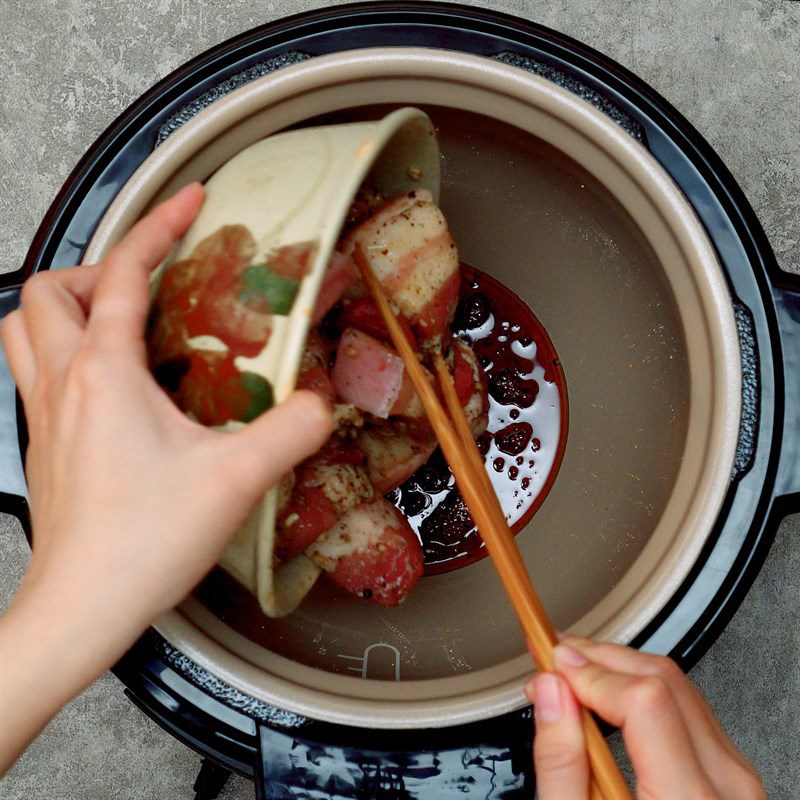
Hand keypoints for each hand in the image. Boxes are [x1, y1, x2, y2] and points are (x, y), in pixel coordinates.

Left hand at [0, 183, 333, 769]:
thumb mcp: (238, 478)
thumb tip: (321, 402)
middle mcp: (61, 384)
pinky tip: (112, 382)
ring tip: (117, 315)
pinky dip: (65, 352)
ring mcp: (43, 416)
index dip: (159, 226)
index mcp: (104, 374)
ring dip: (66, 306)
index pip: (121, 273)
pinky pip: (36, 373)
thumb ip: (292, 430)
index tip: (191, 202)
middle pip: (46, 290)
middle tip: (146, 278)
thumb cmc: (143, 542)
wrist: (82, 606)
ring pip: (22, 328)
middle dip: (96, 265)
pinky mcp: (43, 447)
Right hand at [526, 637, 764, 799]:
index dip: (590, 671)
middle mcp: (727, 787)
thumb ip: (560, 762)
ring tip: (572, 675)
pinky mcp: (732, 777)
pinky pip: (689, 709)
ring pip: (679, 687)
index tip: (550, 663)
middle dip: (600, 657)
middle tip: (552, 656)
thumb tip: (549, 693)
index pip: (644, 699)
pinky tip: (607, 697)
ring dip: (620, 669)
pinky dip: (643, 691)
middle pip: (664, 681)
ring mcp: (737, 781)